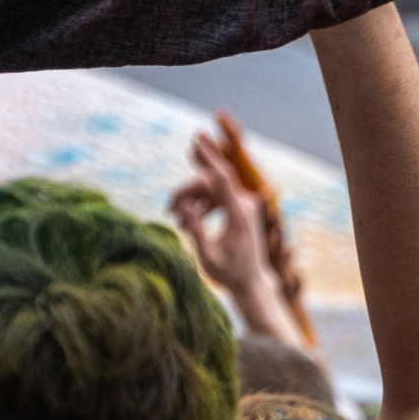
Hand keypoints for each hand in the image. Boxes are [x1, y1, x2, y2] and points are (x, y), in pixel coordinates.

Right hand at [169, 134, 294, 340]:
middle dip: (186, 191)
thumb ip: (196, 231)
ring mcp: (244, 205)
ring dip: (191, 200)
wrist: (250, 282)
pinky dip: (201, 205)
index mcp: (240, 213)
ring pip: (211, 190)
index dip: (208, 156)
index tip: (197, 137)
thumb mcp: (208, 257)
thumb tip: (184, 208)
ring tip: (175, 219)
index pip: (222, 178)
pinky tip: (188, 219)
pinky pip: (216, 197)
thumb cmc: (229, 273)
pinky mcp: (240, 209)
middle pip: (210, 183)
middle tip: (168, 208)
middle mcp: (246, 204)